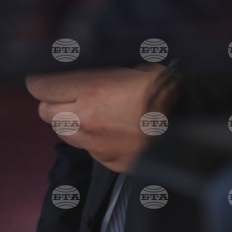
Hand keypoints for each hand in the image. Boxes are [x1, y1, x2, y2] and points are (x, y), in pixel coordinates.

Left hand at [25, 64, 166, 172]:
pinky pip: (87, 149)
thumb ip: (104, 76)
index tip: (39, 80)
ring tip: (88, 113)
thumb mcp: (136, 70)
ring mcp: (95, 144)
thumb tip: (91, 76)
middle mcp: (86, 119)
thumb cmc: (169, 91)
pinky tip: (109, 131)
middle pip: (45, 112)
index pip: (41, 87)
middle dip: (51, 102)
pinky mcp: (108, 161)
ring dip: (68, 122)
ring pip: (63, 133)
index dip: (38, 83)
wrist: (193, 125)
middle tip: (64, 96)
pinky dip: (91, 140)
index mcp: (90, 91)